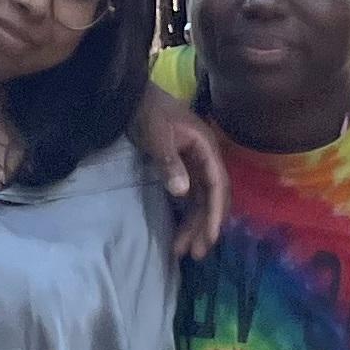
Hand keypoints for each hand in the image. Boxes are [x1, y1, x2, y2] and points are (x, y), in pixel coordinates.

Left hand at [131, 89, 228, 258]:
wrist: (132, 95)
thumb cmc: (146, 110)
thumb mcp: (156, 135)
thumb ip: (169, 163)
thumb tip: (183, 193)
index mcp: (206, 147)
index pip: (217, 185)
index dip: (215, 212)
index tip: (210, 237)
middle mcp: (206, 157)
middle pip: (212, 197)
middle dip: (206, 226)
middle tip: (196, 254)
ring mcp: (195, 163)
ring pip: (200, 200)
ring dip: (194, 225)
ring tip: (183, 252)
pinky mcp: (182, 167)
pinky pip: (190, 197)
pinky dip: (185, 215)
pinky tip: (178, 233)